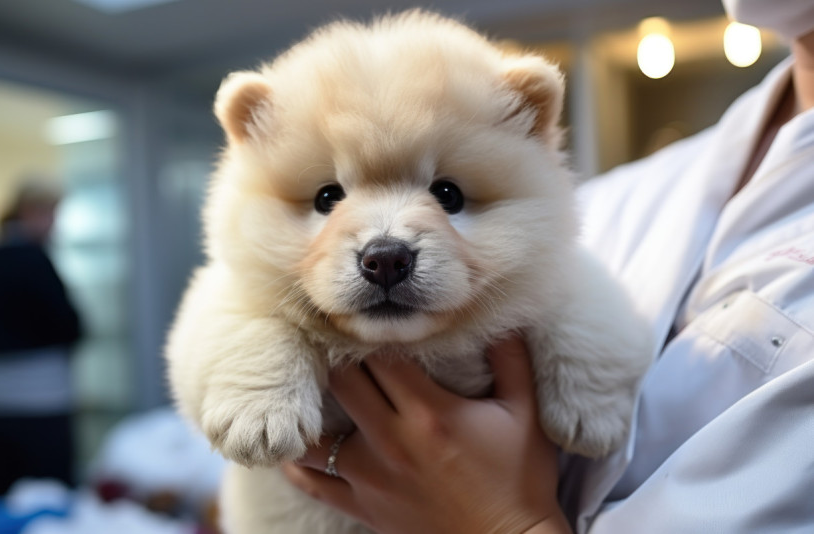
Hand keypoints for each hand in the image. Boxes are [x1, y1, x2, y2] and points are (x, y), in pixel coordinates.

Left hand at [282, 336, 570, 533]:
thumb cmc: (520, 479)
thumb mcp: (526, 413)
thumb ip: (511, 359)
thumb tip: (503, 316)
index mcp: (430, 412)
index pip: (382, 356)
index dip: (375, 334)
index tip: (375, 323)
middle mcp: (393, 441)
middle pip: (343, 382)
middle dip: (342, 360)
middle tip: (343, 347)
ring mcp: (371, 477)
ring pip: (317, 432)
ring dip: (314, 409)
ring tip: (315, 391)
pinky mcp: (363, 505)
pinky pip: (313, 481)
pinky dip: (298, 462)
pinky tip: (296, 442)